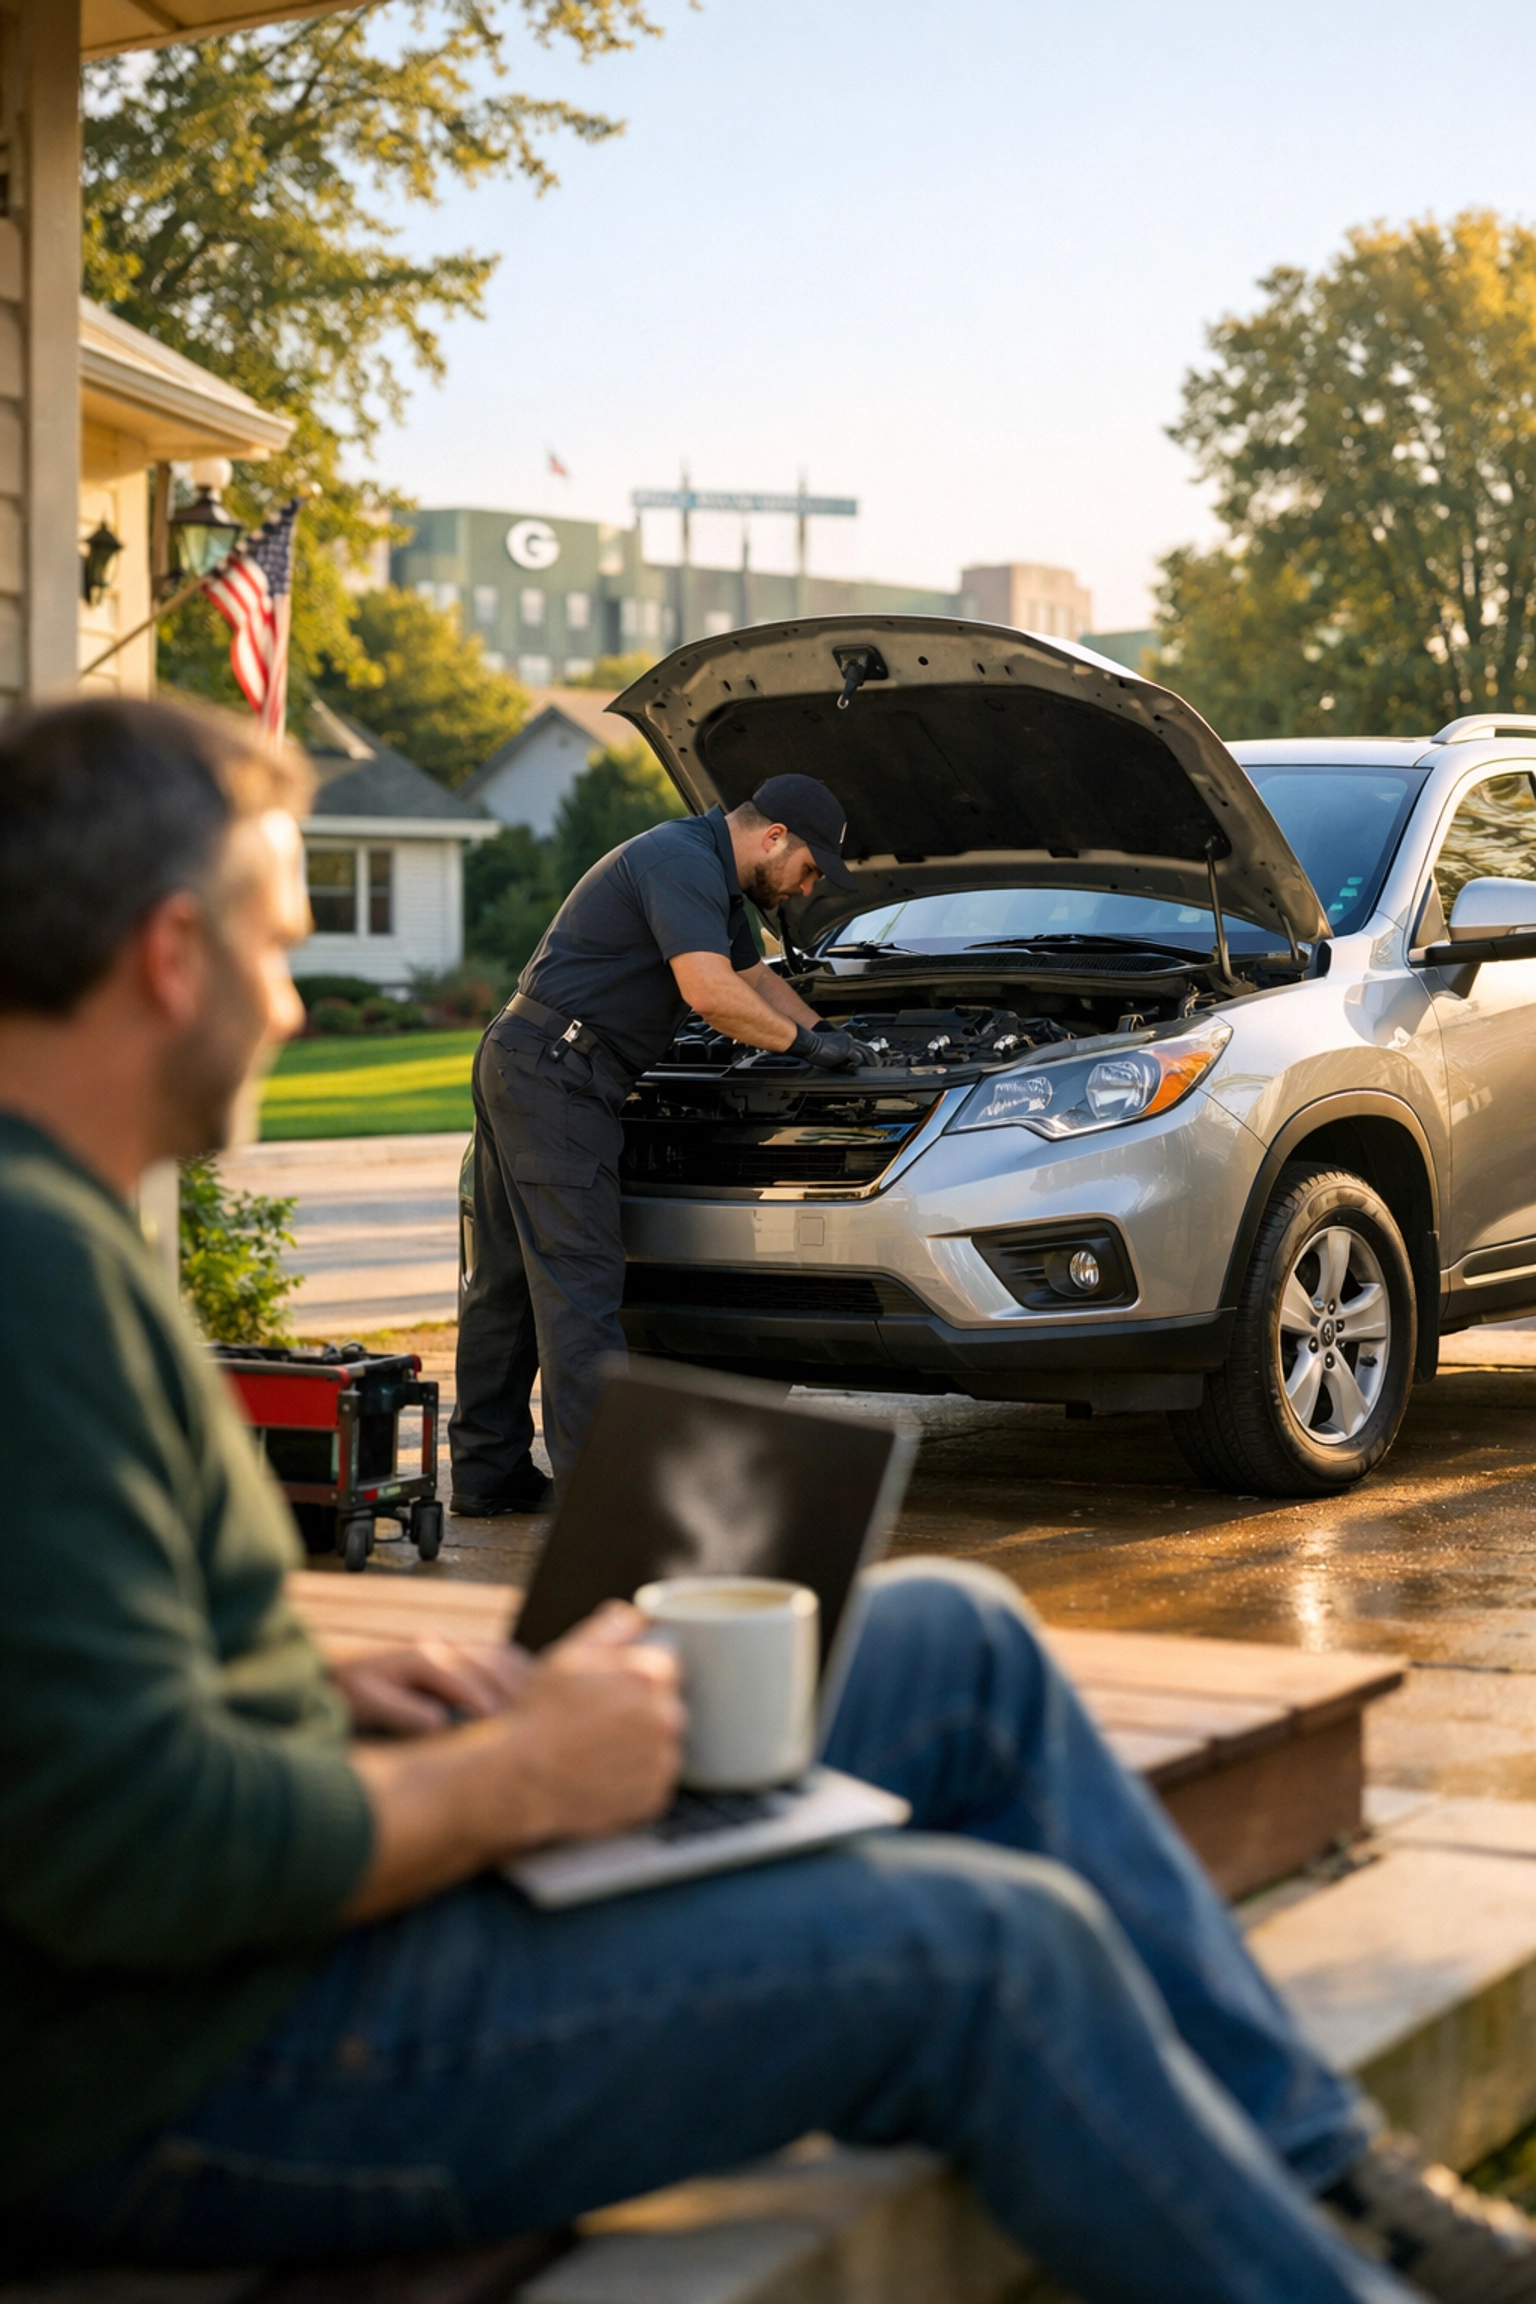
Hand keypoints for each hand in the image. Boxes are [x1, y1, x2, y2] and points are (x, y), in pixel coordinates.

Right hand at [340, 1603, 684, 1920]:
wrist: (517, 1779)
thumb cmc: (538, 1714)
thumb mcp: (567, 1655)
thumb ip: (610, 1627)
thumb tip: (638, 1616)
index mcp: (650, 1675)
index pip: (670, 1662)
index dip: (640, 1671)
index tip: (615, 1685)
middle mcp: (667, 1718)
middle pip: (668, 1704)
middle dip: (643, 1707)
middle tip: (600, 1719)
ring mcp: (662, 1762)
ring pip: (662, 1743)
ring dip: (642, 1742)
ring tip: (597, 1748)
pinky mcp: (654, 1798)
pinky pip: (653, 1779)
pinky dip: (636, 1777)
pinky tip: (601, 1772)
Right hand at [792, 1023, 877, 1070]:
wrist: (810, 1042)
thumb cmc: (815, 1047)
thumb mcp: (830, 1053)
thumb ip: (840, 1059)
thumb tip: (849, 1068)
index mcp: (844, 1038)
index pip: (859, 1046)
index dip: (866, 1053)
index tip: (871, 1059)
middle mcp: (849, 1039)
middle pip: (866, 1048)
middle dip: (873, 1057)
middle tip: (878, 1064)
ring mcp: (849, 1043)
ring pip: (865, 1053)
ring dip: (871, 1061)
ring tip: (876, 1067)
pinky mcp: (847, 1050)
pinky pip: (858, 1059)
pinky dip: (861, 1065)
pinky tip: (864, 1069)